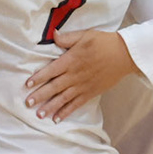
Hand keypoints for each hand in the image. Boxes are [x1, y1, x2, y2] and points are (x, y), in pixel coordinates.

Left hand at [24, 29, 139, 121]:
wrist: (125, 55)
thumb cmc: (103, 42)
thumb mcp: (84, 35)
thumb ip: (67, 38)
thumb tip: (52, 34)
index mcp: (71, 60)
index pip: (51, 70)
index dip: (38, 77)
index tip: (27, 84)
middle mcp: (75, 75)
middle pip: (54, 87)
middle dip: (40, 95)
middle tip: (28, 103)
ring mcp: (83, 86)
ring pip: (63, 98)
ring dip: (50, 107)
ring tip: (39, 115)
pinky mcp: (91, 93)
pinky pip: (76, 104)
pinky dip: (66, 112)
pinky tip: (57, 119)